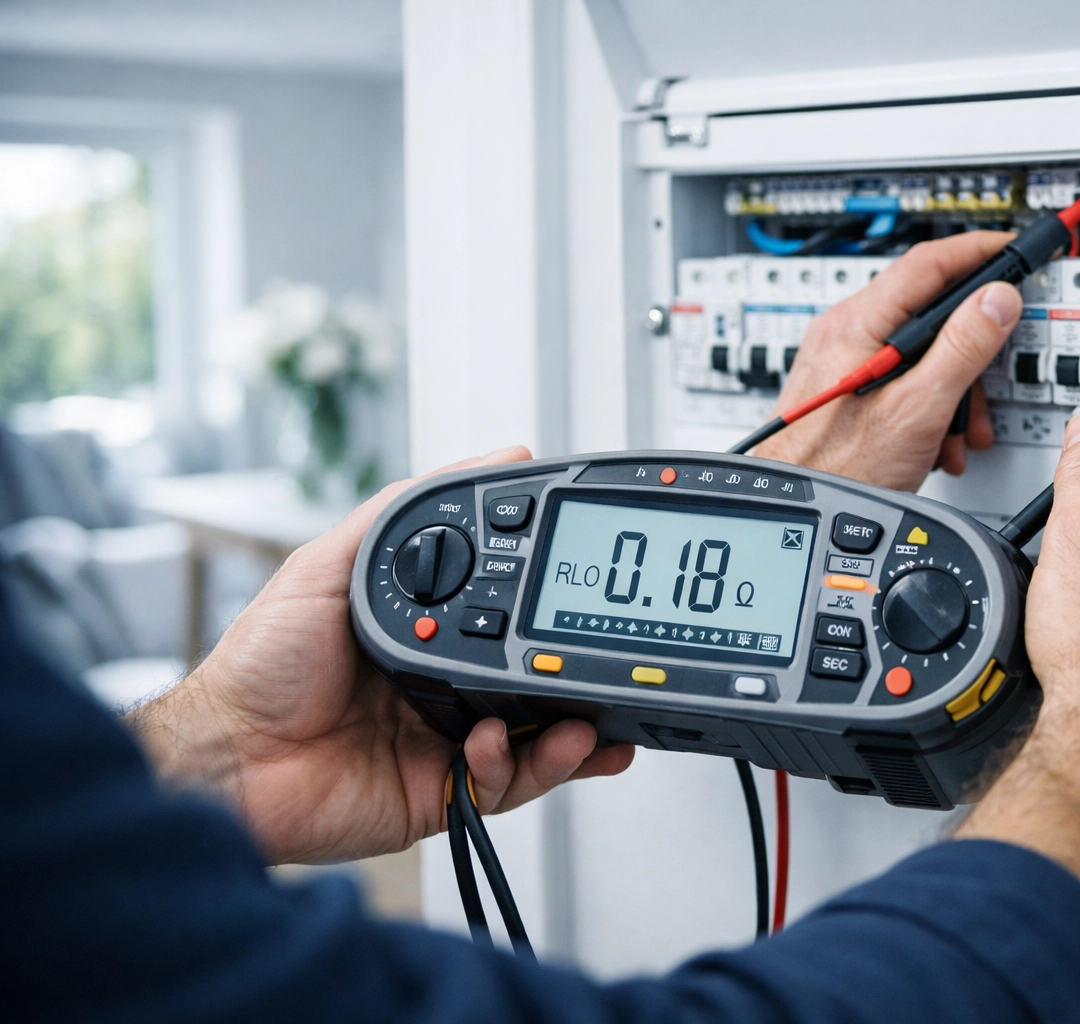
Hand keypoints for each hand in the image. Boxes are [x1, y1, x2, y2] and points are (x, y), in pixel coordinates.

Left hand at [128, 447, 634, 863]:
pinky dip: (524, 767)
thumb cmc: (260, 666)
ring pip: (536, 737)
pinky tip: (508, 742)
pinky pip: (505, 786)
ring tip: (588, 718)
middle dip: (578, 675)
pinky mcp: (443, 793)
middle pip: (535, 678)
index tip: (579, 586)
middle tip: (600, 658)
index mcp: (426, 633)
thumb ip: (403, 510)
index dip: (550, 603)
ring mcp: (448, 742)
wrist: (227, 759)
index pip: (510, 613)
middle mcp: (444, 686)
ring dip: (572, 730)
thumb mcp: (333, 563)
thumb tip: (489, 459)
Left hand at [753, 232, 1021, 491]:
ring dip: (953, 390)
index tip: (1015, 250)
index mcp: (857, 323)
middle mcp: (845, 332)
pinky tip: (937, 441)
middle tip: (993, 379)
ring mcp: (843, 359)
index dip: (979, 251)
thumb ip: (962, 349)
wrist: (803, 505)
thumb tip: (997, 300)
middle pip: (929, 312)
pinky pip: (902, 379)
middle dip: (972, 350)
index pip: (928, 262)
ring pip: (920, 352)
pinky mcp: (847, 386)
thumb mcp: (917, 409)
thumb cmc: (838, 467)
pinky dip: (929, 405)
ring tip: (961, 432)